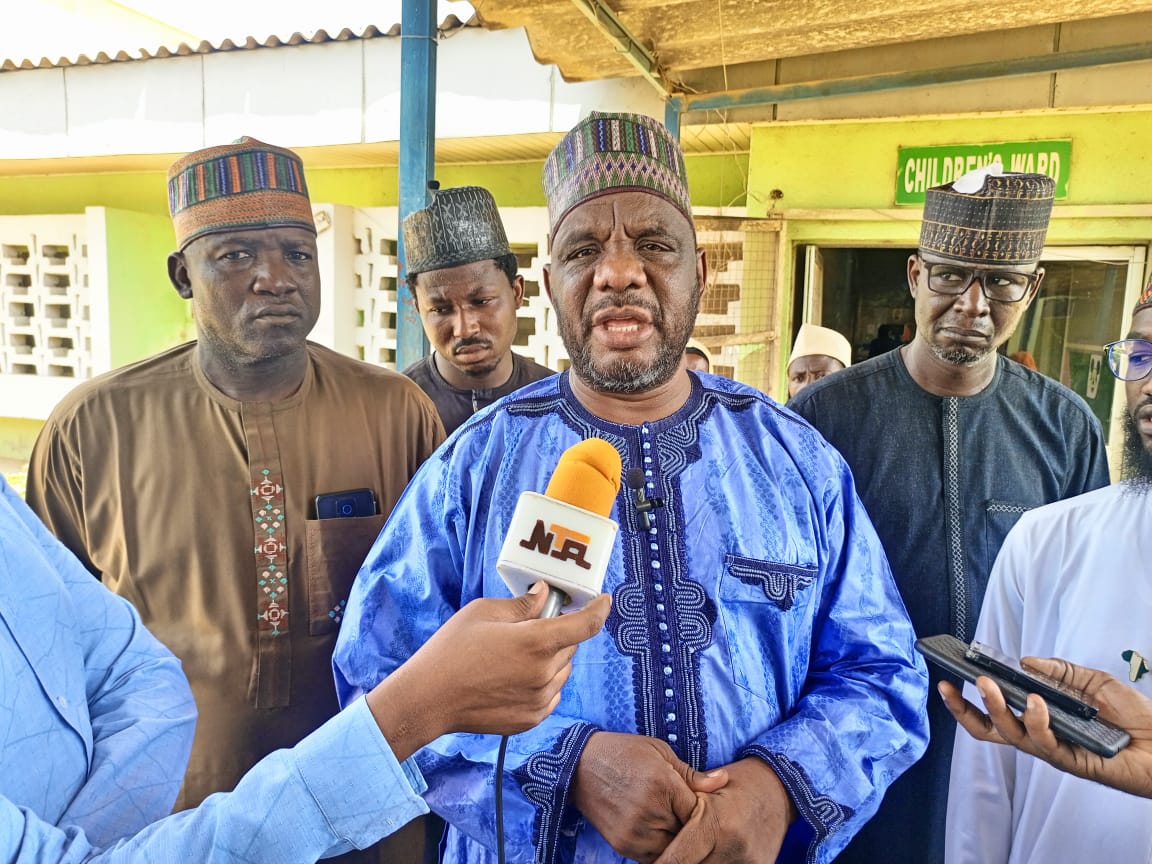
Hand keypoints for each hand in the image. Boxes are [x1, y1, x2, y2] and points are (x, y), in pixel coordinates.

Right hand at [367, 583, 610, 759]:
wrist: (429, 698)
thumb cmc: (452, 650)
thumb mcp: (484, 613)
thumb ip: (522, 605)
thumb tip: (544, 596)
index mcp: (536, 642)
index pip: (585, 625)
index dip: (599, 611)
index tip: (605, 601)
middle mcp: (544, 673)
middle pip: (570, 646)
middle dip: (558, 633)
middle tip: (530, 628)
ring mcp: (539, 700)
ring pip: (562, 671)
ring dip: (551, 659)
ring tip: (515, 656)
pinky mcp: (530, 720)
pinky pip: (551, 694)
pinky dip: (542, 683)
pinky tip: (513, 678)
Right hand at [570, 732, 728, 861]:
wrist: (579, 766)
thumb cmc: (624, 752)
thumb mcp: (660, 751)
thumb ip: (692, 774)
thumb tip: (723, 779)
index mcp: (662, 785)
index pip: (699, 812)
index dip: (704, 810)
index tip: (702, 804)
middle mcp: (649, 812)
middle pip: (687, 834)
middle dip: (692, 827)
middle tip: (687, 814)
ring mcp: (635, 832)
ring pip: (672, 850)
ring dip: (676, 840)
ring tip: (671, 821)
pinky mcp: (622, 845)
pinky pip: (652, 857)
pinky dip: (660, 847)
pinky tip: (658, 830)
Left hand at [653, 756, 796, 862]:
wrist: (781, 788)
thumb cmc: (737, 783)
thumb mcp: (705, 788)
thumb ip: (680, 807)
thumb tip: (650, 833)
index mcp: (717, 822)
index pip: (677, 859)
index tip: (648, 863)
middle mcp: (734, 846)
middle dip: (676, 863)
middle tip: (663, 858)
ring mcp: (749, 861)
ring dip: (696, 863)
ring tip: (685, 853)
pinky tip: (707, 856)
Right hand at [940, 656, 1151, 797]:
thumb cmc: (1135, 716)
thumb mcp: (1094, 682)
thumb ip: (1059, 672)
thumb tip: (1024, 663)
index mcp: (1041, 719)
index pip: (996, 712)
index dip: (970, 699)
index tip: (951, 676)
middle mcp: (1041, 736)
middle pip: (989, 730)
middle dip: (963, 710)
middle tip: (949, 686)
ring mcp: (1054, 750)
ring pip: (1010, 734)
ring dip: (994, 707)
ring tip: (987, 684)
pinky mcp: (1071, 761)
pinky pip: (1044, 742)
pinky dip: (1036, 719)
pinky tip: (1036, 701)